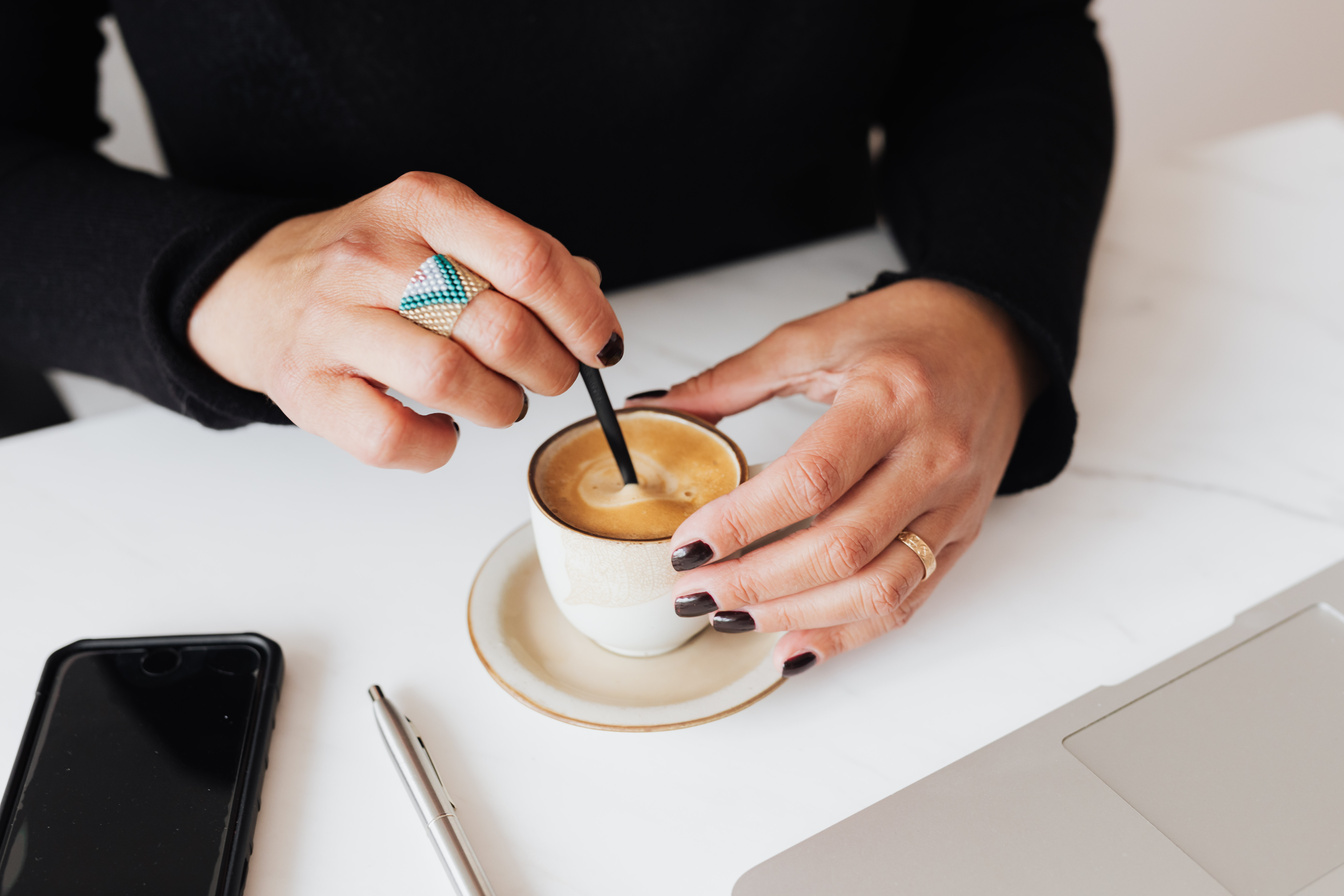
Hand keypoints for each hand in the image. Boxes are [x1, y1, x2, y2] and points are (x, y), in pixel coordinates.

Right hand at [189, 172, 620, 470]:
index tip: (601, 345)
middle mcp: (373, 256)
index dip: (581, 314)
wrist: (256, 289)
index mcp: (422, 205)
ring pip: (449, 380)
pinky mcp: (307, 388)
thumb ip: (520, 258)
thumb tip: (592, 297)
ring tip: (502, 402)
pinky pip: (392, 436)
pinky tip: (445, 430)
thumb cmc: (373, 268)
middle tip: (551, 378)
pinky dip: (437, 446)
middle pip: (499, 327)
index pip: (527, 260)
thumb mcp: (443, 231)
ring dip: (500, 406)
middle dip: (550, 369)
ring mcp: (333, 322)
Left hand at [627, 279, 1043, 674]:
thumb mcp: (819, 336)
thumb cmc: (911, 331)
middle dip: (756, 582)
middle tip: (695, 591)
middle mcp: (933, 457)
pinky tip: (795, 643)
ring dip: (797, 615)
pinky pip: (908, 600)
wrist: (997, 338)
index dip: (744, 522)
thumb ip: (735, 379)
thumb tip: (657, 408)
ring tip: (732, 617)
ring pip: (877, 588)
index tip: (688, 545)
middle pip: (841, 547)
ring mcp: (954, 503)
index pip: (812, 480)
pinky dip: (848, 633)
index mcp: (892, 398)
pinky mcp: (963, 534)